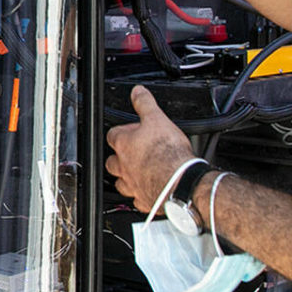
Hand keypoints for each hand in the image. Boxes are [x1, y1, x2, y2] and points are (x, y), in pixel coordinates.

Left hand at [105, 86, 195, 209]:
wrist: (180, 181)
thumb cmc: (168, 152)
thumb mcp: (157, 118)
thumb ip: (145, 104)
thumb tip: (138, 92)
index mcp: (124, 144)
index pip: (113, 135)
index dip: (123, 131)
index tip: (133, 130)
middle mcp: (123, 166)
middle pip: (112, 160)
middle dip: (119, 156)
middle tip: (133, 152)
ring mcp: (131, 184)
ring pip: (120, 181)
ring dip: (126, 176)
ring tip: (137, 171)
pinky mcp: (143, 199)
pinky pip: (136, 198)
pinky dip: (140, 194)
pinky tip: (148, 190)